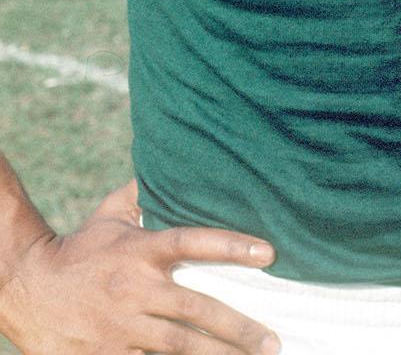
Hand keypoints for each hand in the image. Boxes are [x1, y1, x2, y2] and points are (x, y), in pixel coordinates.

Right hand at [0, 179, 281, 354]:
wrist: (26, 287)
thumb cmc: (76, 251)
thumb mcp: (108, 216)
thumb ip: (142, 194)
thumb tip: (169, 166)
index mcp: (141, 251)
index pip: (194, 242)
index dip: (232, 246)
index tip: (269, 253)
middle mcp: (135, 290)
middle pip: (196, 309)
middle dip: (238, 329)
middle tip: (272, 343)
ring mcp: (122, 328)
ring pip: (179, 347)